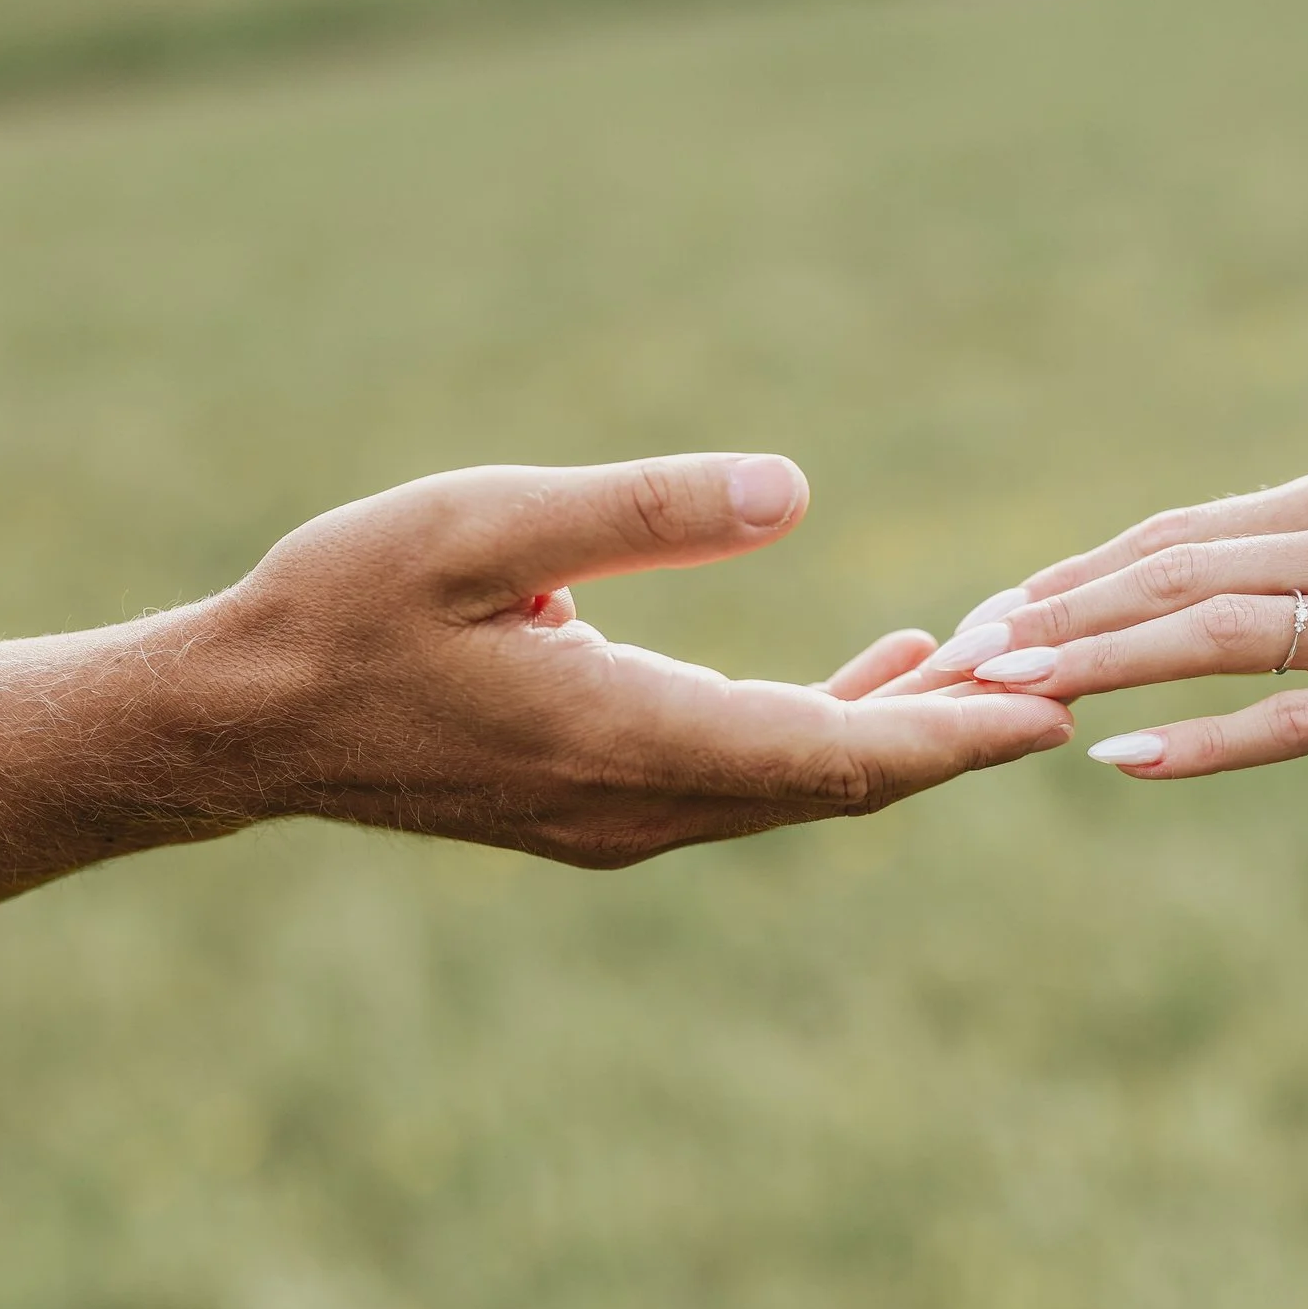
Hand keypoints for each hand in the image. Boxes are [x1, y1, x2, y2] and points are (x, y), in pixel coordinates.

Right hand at [181, 453, 1073, 861]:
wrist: (244, 724)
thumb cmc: (346, 607)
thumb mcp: (479, 524)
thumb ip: (640, 510)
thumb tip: (795, 489)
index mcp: (630, 740)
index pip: (838, 757)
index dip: (956, 737)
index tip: (1056, 711)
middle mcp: (645, 805)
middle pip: (841, 782)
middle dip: (955, 733)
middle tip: (1063, 675)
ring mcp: (625, 819)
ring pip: (801, 784)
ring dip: (898, 728)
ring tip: (988, 655)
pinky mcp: (605, 806)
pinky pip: (753, 777)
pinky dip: (827, 727)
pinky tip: (880, 666)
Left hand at [892, 463, 1307, 778]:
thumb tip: (1224, 593)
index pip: (1177, 534)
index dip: (1075, 578)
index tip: (994, 614)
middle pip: (1167, 572)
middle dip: (1052, 615)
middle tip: (958, 652)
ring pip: (1207, 632)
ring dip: (1093, 662)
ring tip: (1002, 691)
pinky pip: (1288, 719)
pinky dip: (1198, 741)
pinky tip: (1122, 761)